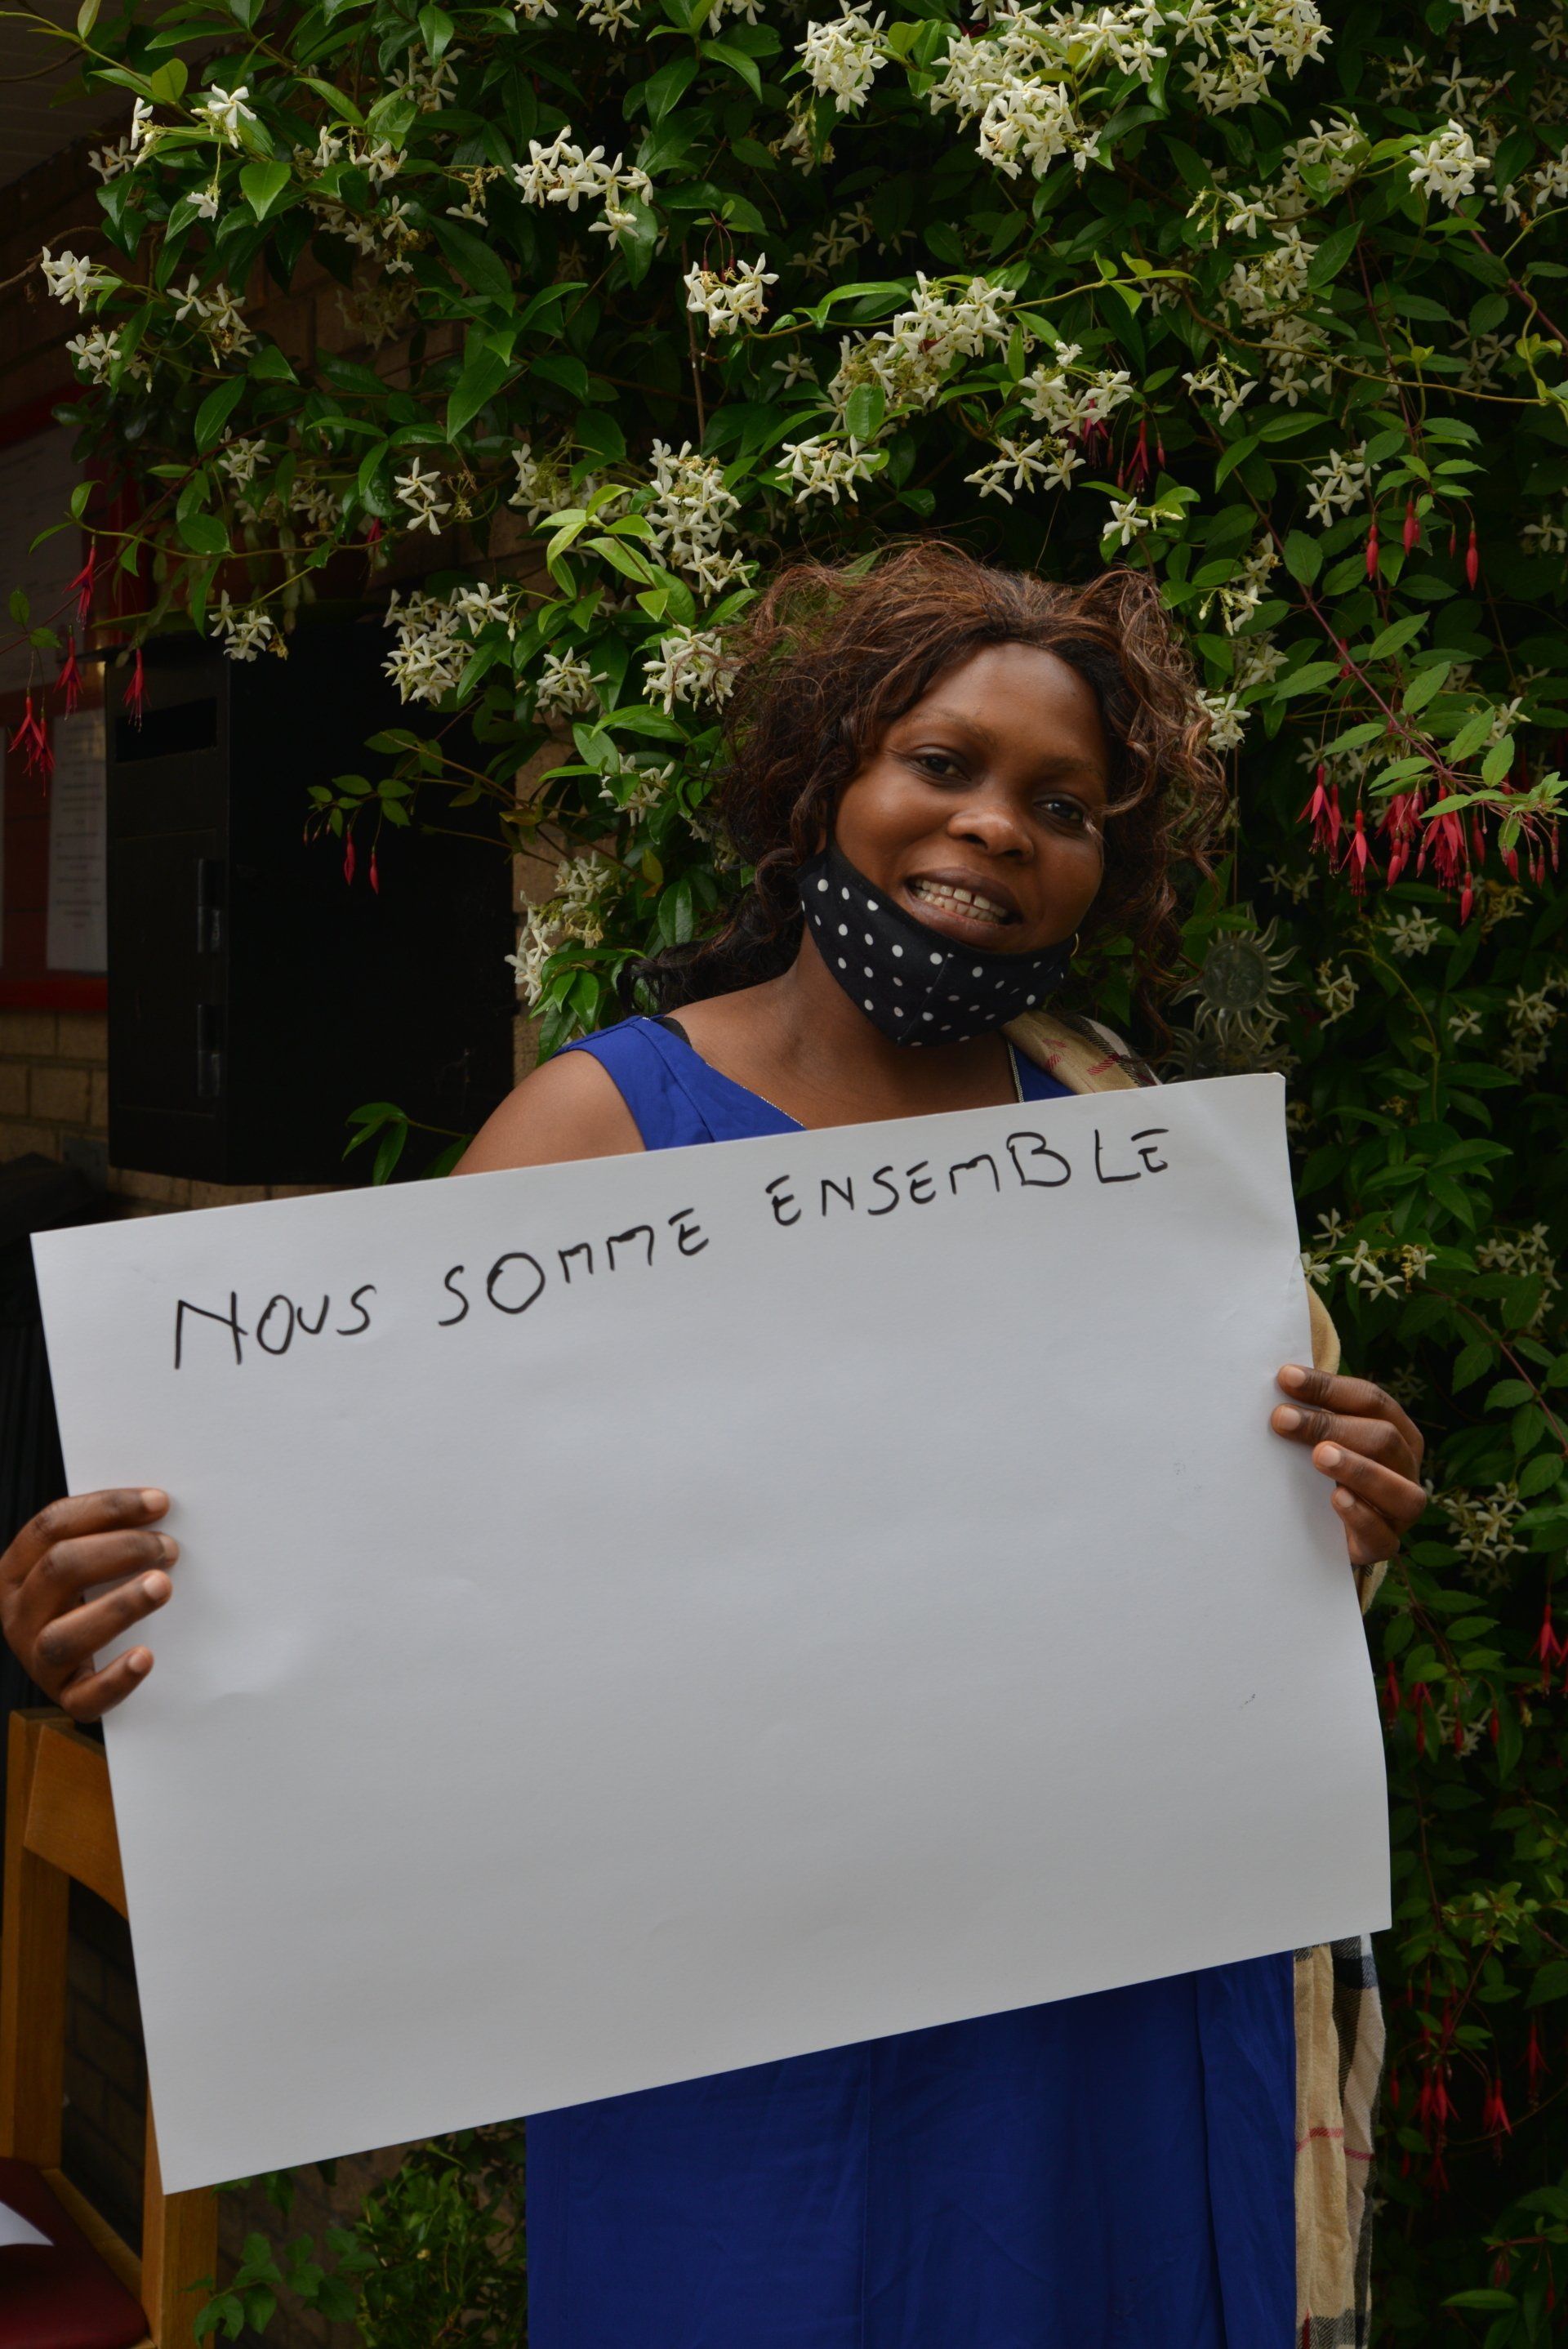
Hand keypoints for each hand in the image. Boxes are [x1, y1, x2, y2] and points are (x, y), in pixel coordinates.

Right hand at [0, 1489, 175, 1721]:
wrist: (72, 1663)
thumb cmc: (86, 1595)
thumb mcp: (78, 1563)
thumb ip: (103, 1537)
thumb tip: (160, 1508)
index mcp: (16, 1569)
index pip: (51, 1526)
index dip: (106, 1508)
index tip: (160, 1502)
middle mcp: (18, 1613)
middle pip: (58, 1570)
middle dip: (120, 1551)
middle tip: (169, 1548)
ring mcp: (37, 1658)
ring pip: (65, 1635)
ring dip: (118, 1607)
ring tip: (162, 1586)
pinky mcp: (65, 1696)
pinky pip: (85, 1695)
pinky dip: (115, 1678)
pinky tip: (146, 1657)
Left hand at [1271, 1366, 1425, 1570]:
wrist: (1322, 1532)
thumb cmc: (1321, 1471)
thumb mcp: (1320, 1438)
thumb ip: (1309, 1413)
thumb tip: (1278, 1380)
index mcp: (1398, 1431)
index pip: (1371, 1400)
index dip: (1328, 1387)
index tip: (1285, 1378)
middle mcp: (1406, 1467)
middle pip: (1383, 1438)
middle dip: (1331, 1425)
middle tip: (1283, 1419)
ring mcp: (1401, 1510)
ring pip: (1400, 1489)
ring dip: (1358, 1469)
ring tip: (1320, 1456)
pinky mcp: (1384, 1545)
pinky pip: (1383, 1535)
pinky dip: (1360, 1516)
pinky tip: (1335, 1498)